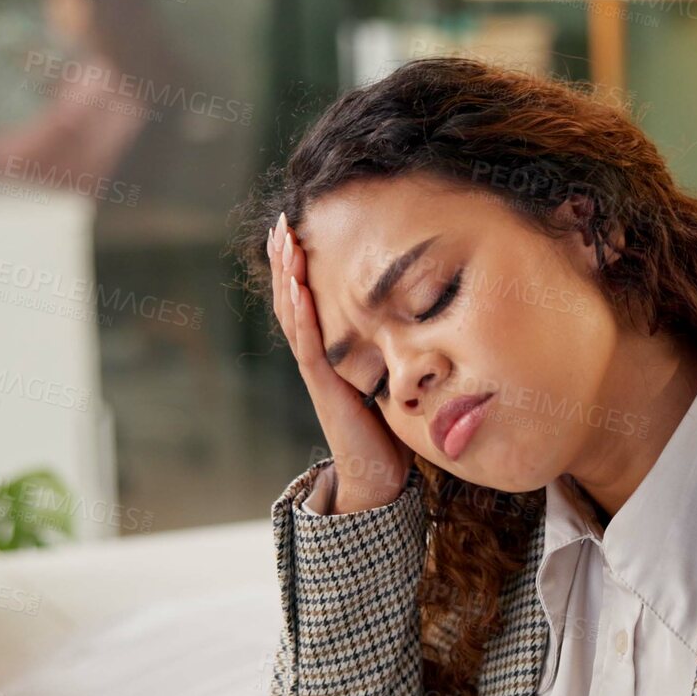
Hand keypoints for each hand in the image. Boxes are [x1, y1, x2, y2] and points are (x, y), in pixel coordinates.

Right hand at [271, 212, 415, 512]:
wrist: (377, 474)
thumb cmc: (385, 428)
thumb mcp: (388, 376)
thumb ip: (390, 348)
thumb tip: (416, 315)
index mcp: (328, 352)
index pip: (306, 300)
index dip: (297, 266)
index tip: (294, 229)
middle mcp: (316, 357)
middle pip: (291, 299)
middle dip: (284, 260)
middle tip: (280, 221)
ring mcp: (317, 371)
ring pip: (294, 316)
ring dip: (287, 277)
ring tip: (284, 242)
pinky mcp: (325, 386)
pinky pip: (309, 345)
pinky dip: (302, 315)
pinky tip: (297, 289)